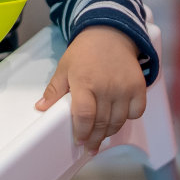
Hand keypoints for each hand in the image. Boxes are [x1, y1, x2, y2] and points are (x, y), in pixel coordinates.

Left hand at [34, 26, 147, 153]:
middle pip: (102, 123)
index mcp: (84, 82)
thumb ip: (54, 90)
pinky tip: (118, 118)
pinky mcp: (139, 87)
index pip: (84, 115)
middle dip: (94, 138)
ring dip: (109, 132)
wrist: (110, 33)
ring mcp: (124, 87)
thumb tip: (41, 108)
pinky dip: (128, 118)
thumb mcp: (64, 67)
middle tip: (89, 146)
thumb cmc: (85, 51)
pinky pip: (136, 112)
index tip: (79, 141)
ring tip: (101, 136)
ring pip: (119, 121)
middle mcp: (106, 86)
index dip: (81, 132)